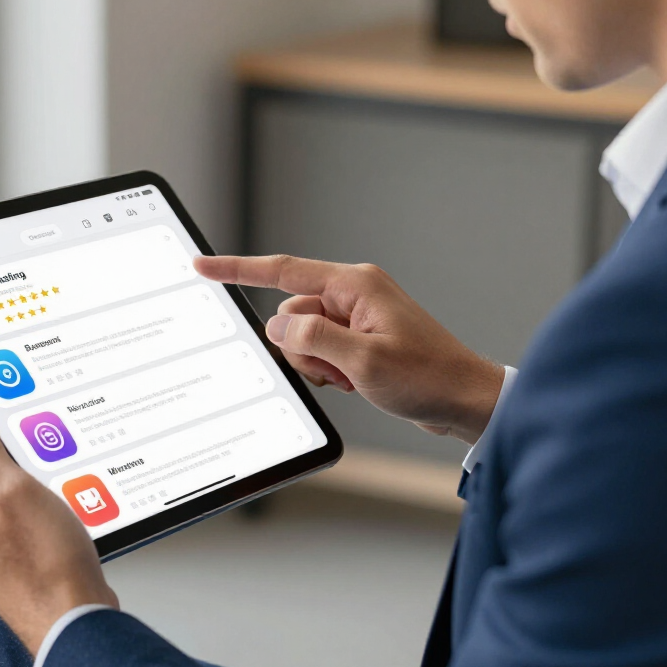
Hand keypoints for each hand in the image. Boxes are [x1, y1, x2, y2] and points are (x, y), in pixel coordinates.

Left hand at [0, 400, 117, 655]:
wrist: (73, 622)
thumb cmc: (46, 562)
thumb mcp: (13, 488)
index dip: (4, 440)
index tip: (32, 448)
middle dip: (24, 469)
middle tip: (50, 480)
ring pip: (12, 499)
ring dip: (39, 495)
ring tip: (59, 511)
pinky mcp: (10, 565)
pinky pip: (24, 525)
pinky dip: (45, 520)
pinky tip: (63, 530)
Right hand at [194, 254, 504, 444]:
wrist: (463, 399)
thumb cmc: (428, 377)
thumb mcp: (363, 361)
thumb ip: (313, 339)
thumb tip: (278, 325)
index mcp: (355, 285)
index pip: (282, 271)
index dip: (238, 270)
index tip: (204, 267)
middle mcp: (353, 295)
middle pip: (291, 314)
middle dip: (301, 347)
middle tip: (337, 370)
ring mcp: (356, 318)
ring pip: (303, 337)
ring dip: (318, 364)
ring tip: (352, 378)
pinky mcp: (359, 339)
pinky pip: (321, 351)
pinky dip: (329, 370)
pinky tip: (356, 382)